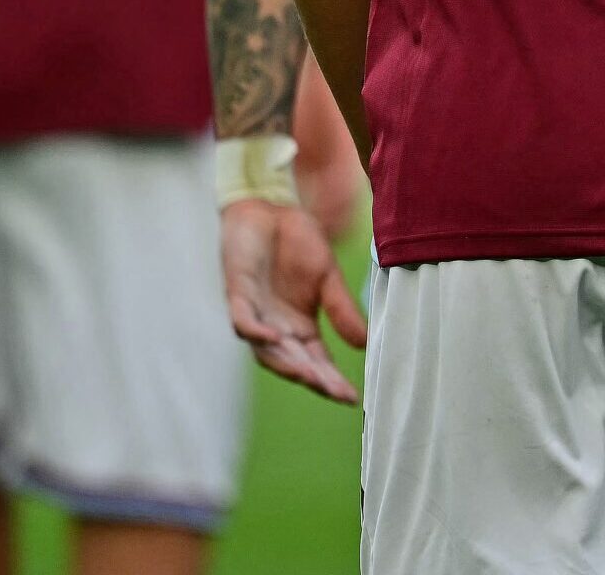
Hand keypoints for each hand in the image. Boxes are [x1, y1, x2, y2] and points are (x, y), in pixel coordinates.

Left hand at [220, 198, 368, 404]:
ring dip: (285, 364)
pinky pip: (244, 322)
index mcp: (300, 327)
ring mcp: (256, 314)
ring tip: (307, 376)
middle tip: (334, 392)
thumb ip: (342, 309)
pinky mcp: (238, 295)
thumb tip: (366, 343)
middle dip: (314, 379)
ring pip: (266, 351)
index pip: (317, 362)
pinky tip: (274, 338)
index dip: (332, 380)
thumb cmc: (297, 241)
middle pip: (294, 363)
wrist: (269, 207)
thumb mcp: (328, 276)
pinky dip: (256, 333)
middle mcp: (277, 328)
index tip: (352, 397)